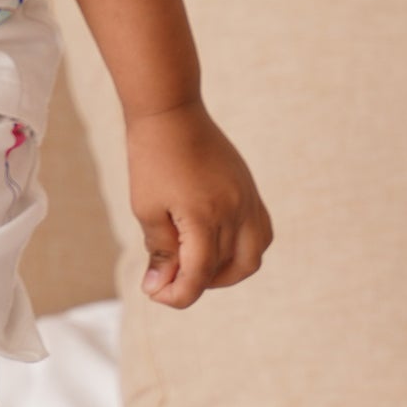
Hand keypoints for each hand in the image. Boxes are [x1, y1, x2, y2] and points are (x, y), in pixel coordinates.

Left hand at [124, 100, 272, 307]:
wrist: (171, 112)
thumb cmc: (152, 158)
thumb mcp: (146, 207)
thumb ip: (159, 251)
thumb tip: (159, 288)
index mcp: (203, 216)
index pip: (198, 275)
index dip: (177, 294)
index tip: (155, 293)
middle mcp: (234, 211)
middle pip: (227, 269)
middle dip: (199, 283)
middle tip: (172, 277)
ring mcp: (248, 200)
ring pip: (252, 256)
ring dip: (227, 271)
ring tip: (195, 263)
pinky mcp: (251, 191)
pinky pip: (261, 234)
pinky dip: (244, 250)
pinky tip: (218, 245)